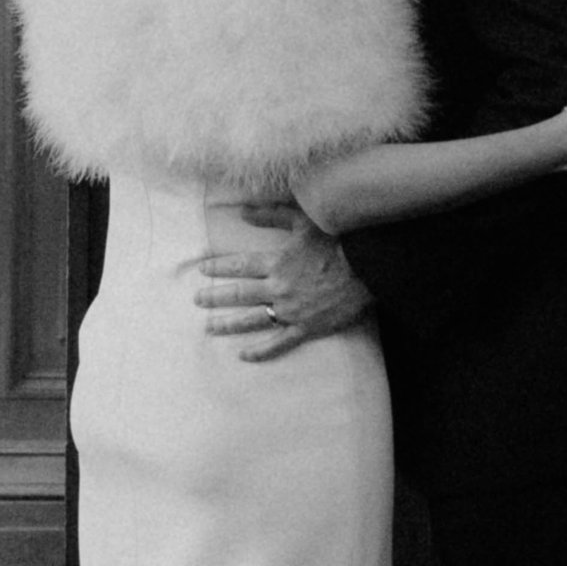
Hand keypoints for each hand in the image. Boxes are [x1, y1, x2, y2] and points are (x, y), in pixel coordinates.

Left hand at [198, 210, 372, 361]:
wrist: (368, 269)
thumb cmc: (338, 241)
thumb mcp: (303, 220)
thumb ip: (271, 215)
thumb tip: (242, 210)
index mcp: (277, 263)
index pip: (239, 266)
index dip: (219, 267)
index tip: (202, 269)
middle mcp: (279, 289)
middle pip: (240, 295)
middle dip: (216, 297)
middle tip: (197, 300)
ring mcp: (292, 311)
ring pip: (252, 320)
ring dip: (228, 324)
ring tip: (209, 327)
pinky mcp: (306, 328)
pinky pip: (279, 343)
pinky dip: (261, 351)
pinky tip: (244, 354)